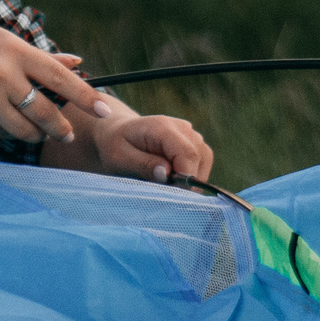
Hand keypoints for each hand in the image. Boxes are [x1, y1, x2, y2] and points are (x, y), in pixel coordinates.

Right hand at [0, 24, 101, 144]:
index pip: (59, 76)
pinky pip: (0, 132)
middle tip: (66, 134)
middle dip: (61, 126)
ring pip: (25, 127)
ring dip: (32, 133)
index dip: (86, 95)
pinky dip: (3, 131)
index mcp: (13, 48)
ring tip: (29, 130)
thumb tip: (76, 62)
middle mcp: (3, 71)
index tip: (105, 109)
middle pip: (47, 109)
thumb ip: (36, 57)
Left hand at [88, 105, 212, 183]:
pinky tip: (174, 180)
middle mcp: (181, 126)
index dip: (186, 177)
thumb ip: (143, 165)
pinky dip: (193, 175)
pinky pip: (203, 161)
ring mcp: (190, 133)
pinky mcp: (194, 142)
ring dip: (191, 178)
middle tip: (165, 191)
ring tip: (168, 185)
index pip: (187, 153)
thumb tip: (167, 173)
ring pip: (204, 160)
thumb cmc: (115, 146)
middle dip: (186, 180)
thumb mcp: (119, 158)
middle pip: (198, 157)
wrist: (116, 133)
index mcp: (161, 127)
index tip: (172, 193)